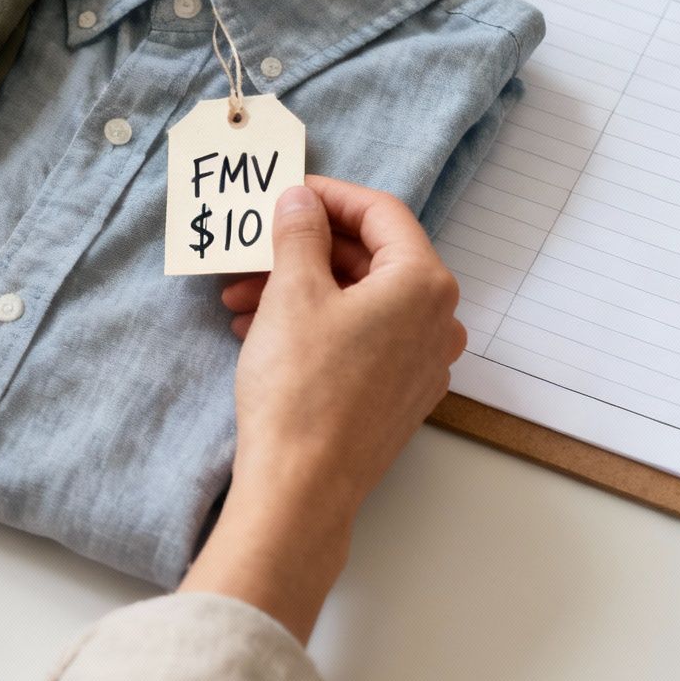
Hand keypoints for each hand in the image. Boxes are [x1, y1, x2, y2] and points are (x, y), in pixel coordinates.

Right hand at [177, 176, 464, 641]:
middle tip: (256, 247)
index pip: (381, 214)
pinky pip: (362, 339)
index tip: (289, 193)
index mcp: (423, 285)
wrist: (301, 487)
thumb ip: (299, 233)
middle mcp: (437, 322)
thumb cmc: (300, 389)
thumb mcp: (291, 293)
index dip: (330, 196)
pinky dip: (317, 324)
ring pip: (360, 302)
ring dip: (302, 288)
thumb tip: (302, 202)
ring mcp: (421, 364)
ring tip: (242, 298)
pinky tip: (262, 330)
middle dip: (306, 250)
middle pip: (371, 259)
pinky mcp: (399, 396)